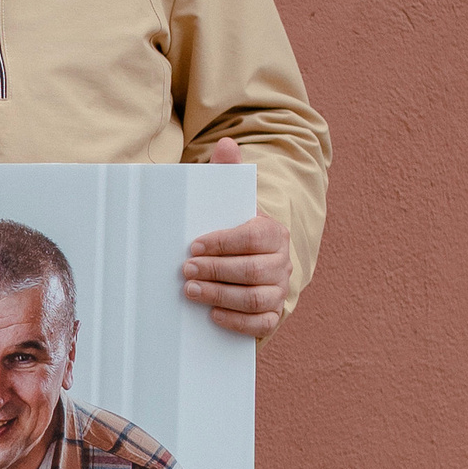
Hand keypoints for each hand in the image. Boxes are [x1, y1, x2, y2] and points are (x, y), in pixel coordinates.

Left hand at [183, 143, 290, 337]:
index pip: (253, 237)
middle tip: (185, 271)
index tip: (193, 245)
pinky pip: (262, 323)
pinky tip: (212, 315)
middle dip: (216, 271)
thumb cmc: (232, 230)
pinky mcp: (273, 313)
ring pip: (256, 298)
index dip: (223, 243)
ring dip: (221, 296)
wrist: (249, 262)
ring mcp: (280, 290)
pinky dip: (238, 322)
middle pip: (253, 271)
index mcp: (273, 232)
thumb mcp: (230, 202)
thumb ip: (226, 173)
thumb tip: (226, 144)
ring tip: (191, 291)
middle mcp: (282, 261)